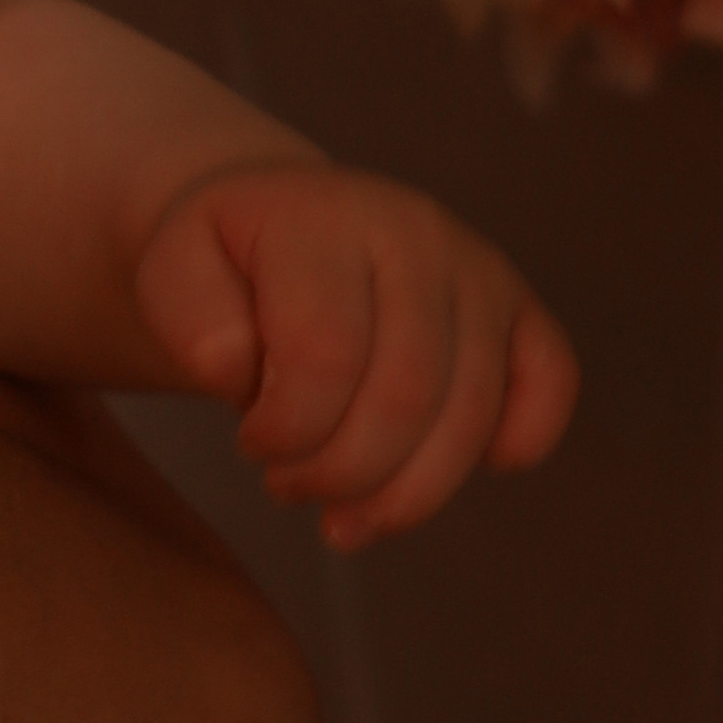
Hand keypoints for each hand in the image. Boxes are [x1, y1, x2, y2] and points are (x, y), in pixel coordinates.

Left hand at [132, 158, 577, 549]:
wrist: (277, 223)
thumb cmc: (222, 265)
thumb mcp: (171, 271)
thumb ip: (188, 317)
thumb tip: (240, 369)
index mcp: (326, 216)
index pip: (325, 357)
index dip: (285, 430)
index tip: (252, 444)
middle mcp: (418, 232)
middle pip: (404, 398)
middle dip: (339, 472)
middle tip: (289, 483)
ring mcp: (479, 269)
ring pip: (472, 415)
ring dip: (402, 492)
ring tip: (341, 506)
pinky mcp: (522, 308)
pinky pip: (551, 385)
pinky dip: (512, 445)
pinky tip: (434, 467)